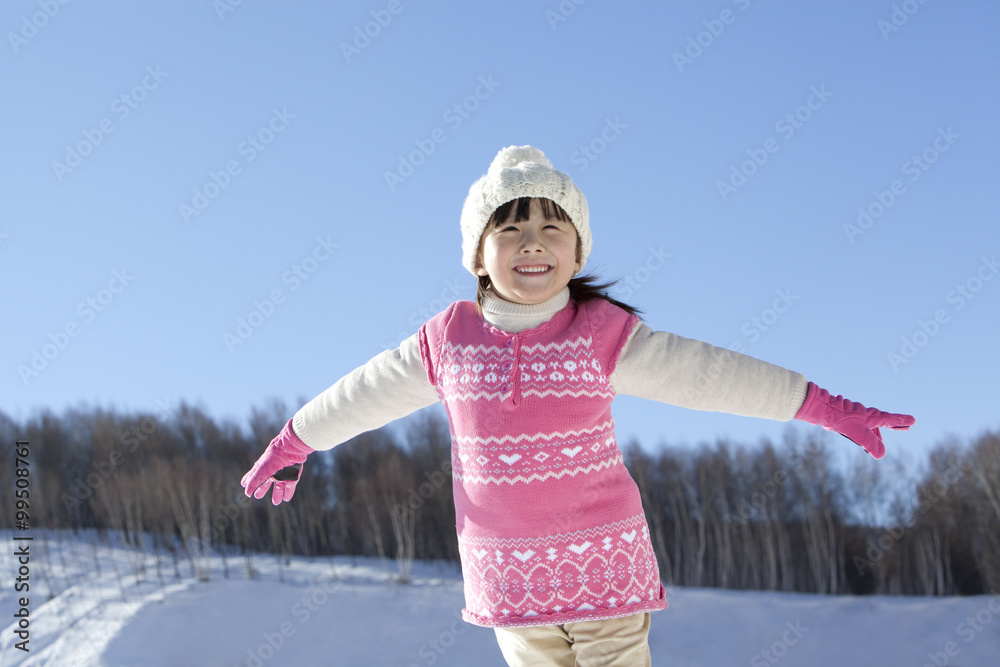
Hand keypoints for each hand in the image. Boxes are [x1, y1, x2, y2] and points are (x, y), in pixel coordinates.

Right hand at [241, 419, 313, 503]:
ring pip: (279, 485)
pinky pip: (290, 485)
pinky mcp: (293, 474)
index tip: (243, 484)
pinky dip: (288, 492)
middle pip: (266, 482)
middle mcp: (272, 471)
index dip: (248, 480)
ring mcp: (283, 473)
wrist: (290, 450)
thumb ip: (253, 481)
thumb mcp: (261, 470)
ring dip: (277, 494)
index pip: (253, 476)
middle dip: (262, 489)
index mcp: (262, 468)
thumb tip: (247, 493)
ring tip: (276, 502)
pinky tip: (286, 498)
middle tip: (258, 496)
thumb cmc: (273, 458)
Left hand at [794, 382, 914, 458]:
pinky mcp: (847, 416)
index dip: (901, 421)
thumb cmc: (841, 420)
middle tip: (905, 427)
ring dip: (877, 432)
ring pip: (870, 425)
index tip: (913, 421)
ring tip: (880, 442)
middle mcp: (866, 414)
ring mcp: (857, 415)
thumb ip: (870, 444)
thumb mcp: (858, 434)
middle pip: (883, 421)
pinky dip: (864, 430)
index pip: (891, 420)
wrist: (822, 409)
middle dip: (893, 425)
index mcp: (872, 417)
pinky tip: (857, 435)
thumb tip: (881, 455)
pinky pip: (860, 425)